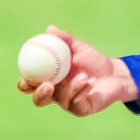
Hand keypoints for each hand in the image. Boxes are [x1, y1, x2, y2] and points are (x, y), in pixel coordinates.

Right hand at [17, 26, 139, 115]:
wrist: (115, 73)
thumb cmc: (92, 60)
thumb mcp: (78, 47)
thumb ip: (64, 39)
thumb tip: (49, 29)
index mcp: (49, 79)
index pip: (30, 84)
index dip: (24, 82)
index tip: (26, 75)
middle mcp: (55, 93)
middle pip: (38, 99)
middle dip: (39, 94)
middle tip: (48, 84)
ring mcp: (68, 102)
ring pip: (60, 101)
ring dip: (71, 88)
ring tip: (83, 76)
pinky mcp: (80, 109)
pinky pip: (77, 102)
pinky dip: (83, 90)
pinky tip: (91, 82)